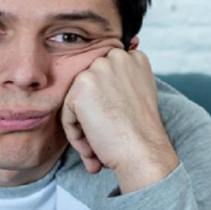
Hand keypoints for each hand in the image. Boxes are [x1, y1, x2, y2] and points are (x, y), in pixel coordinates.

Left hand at [60, 39, 179, 193]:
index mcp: (132, 58)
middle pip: (87, 87)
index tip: (111, 123)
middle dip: (91, 114)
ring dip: (82, 128)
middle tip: (103, 139)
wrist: (143, 151)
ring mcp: (98, 69)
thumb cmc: (141, 132)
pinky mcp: (82, 86)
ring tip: (96, 150)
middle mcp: (116, 57)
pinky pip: (67, 114)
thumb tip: (97, 89)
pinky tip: (91, 149)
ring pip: (76, 101)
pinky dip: (75, 135)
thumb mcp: (137, 95)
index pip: (102, 76)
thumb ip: (117, 83)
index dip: (103, 102)